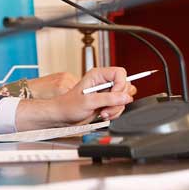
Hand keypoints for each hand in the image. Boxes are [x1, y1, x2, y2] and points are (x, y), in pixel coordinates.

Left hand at [15, 67, 132, 130]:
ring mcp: (106, 92)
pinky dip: (114, 112)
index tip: (114, 95)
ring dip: (116, 108)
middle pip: (125, 86)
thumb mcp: (88, 101)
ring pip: (123, 98)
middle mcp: (103, 82)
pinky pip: (119, 106)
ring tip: (103, 112)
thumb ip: (108, 98)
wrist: (63, 116)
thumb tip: (125, 97)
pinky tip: (103, 114)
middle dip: (118, 100)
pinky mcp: (107, 102)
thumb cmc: (68, 106)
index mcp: (97, 75)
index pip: (120, 73)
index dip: (120, 85)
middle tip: (107, 106)